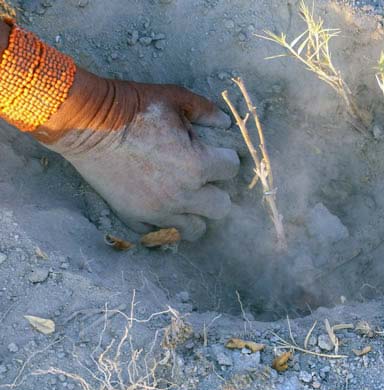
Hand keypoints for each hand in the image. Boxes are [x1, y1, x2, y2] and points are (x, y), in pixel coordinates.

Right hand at [37, 69, 238, 240]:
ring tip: (186, 197)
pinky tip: (161, 205)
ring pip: (195, 229)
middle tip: (204, 179)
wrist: (87, 122)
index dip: (226, 159)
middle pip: (221, 208)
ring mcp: (158, 210)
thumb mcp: (176, 98)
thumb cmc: (134, 106)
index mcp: (197, 164)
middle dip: (217, 192)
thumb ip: (206, 111)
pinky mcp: (134, 217)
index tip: (215, 152)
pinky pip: (161, 234)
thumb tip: (224, 123)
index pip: (232, 170)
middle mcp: (182, 194)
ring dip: (195, 214)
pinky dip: (165, 223)